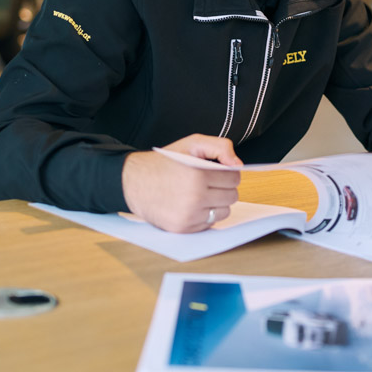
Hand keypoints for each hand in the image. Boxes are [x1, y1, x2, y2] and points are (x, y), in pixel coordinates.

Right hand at [122, 134, 242, 232]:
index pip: (234, 178)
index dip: (227, 173)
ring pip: (224, 212)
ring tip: (199, 193)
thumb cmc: (165, 161)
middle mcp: (194, 198)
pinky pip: (209, 223)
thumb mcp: (192, 143)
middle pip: (232, 196)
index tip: (215, 171)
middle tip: (206, 182)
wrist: (134, 181)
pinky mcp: (182, 228)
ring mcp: (188, 215)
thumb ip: (220, 147)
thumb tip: (238, 165)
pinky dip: (204, 215)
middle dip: (223, 188)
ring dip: (216, 203)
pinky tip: (190, 204)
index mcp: (198, 175)